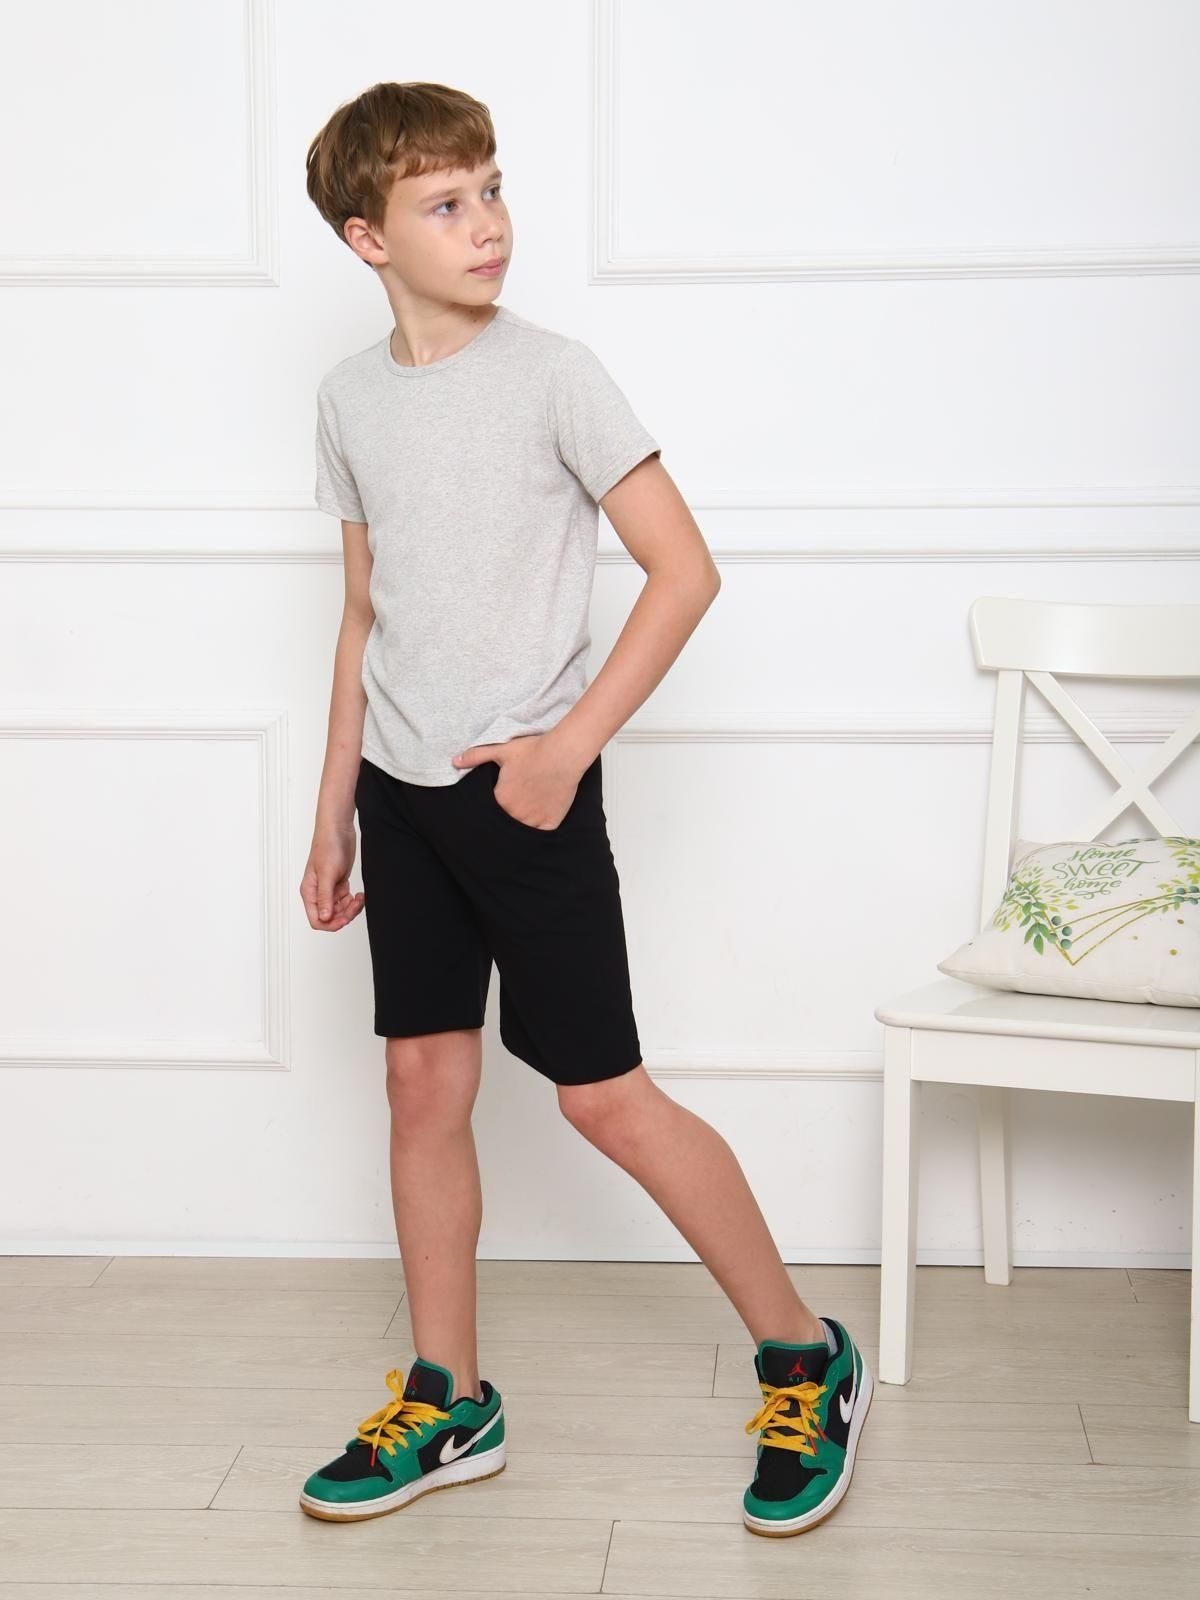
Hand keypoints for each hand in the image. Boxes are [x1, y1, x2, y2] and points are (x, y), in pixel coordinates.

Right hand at [300, 826, 364, 929]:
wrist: (339, 830)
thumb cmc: (328, 846)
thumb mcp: (327, 873)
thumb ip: (325, 897)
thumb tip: (324, 917)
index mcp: (309, 892)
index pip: (316, 920)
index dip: (331, 924)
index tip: (344, 918)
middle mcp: (317, 893)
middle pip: (330, 917)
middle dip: (344, 915)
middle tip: (355, 905)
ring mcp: (329, 889)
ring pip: (339, 910)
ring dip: (351, 909)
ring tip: (359, 898)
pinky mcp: (339, 884)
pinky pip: (346, 901)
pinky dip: (354, 902)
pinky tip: (359, 895)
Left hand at [453, 732, 586, 829]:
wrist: (563, 754)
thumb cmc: (533, 751)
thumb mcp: (501, 750)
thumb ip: (476, 756)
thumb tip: (454, 761)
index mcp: (501, 799)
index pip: (489, 813)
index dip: (491, 810)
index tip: (497, 805)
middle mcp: (515, 814)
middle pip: (505, 824)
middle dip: (505, 820)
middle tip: (511, 812)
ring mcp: (534, 820)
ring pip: (521, 831)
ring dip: (519, 827)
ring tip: (520, 820)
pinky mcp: (551, 821)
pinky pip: (540, 835)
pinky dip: (537, 831)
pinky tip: (536, 825)